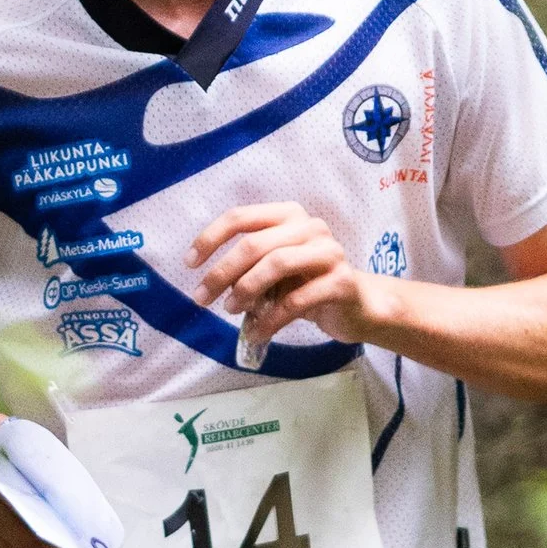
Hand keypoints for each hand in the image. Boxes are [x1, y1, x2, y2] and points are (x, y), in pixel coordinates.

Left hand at [189, 203, 385, 344]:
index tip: (190, 264)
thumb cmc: (307, 284)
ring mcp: (328, 252)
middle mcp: (310, 226)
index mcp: (288, 215)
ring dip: (246, 290)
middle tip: (203, 297)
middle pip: (254, 244)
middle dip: (222, 272)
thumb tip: (211, 283)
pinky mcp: (341, 282)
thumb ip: (247, 266)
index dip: (210, 239)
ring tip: (230, 310)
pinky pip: (296, 300)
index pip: (240, 217)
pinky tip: (257, 332)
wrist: (357, 305)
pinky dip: (270, 319)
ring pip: (276, 264)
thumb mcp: (273, 269)